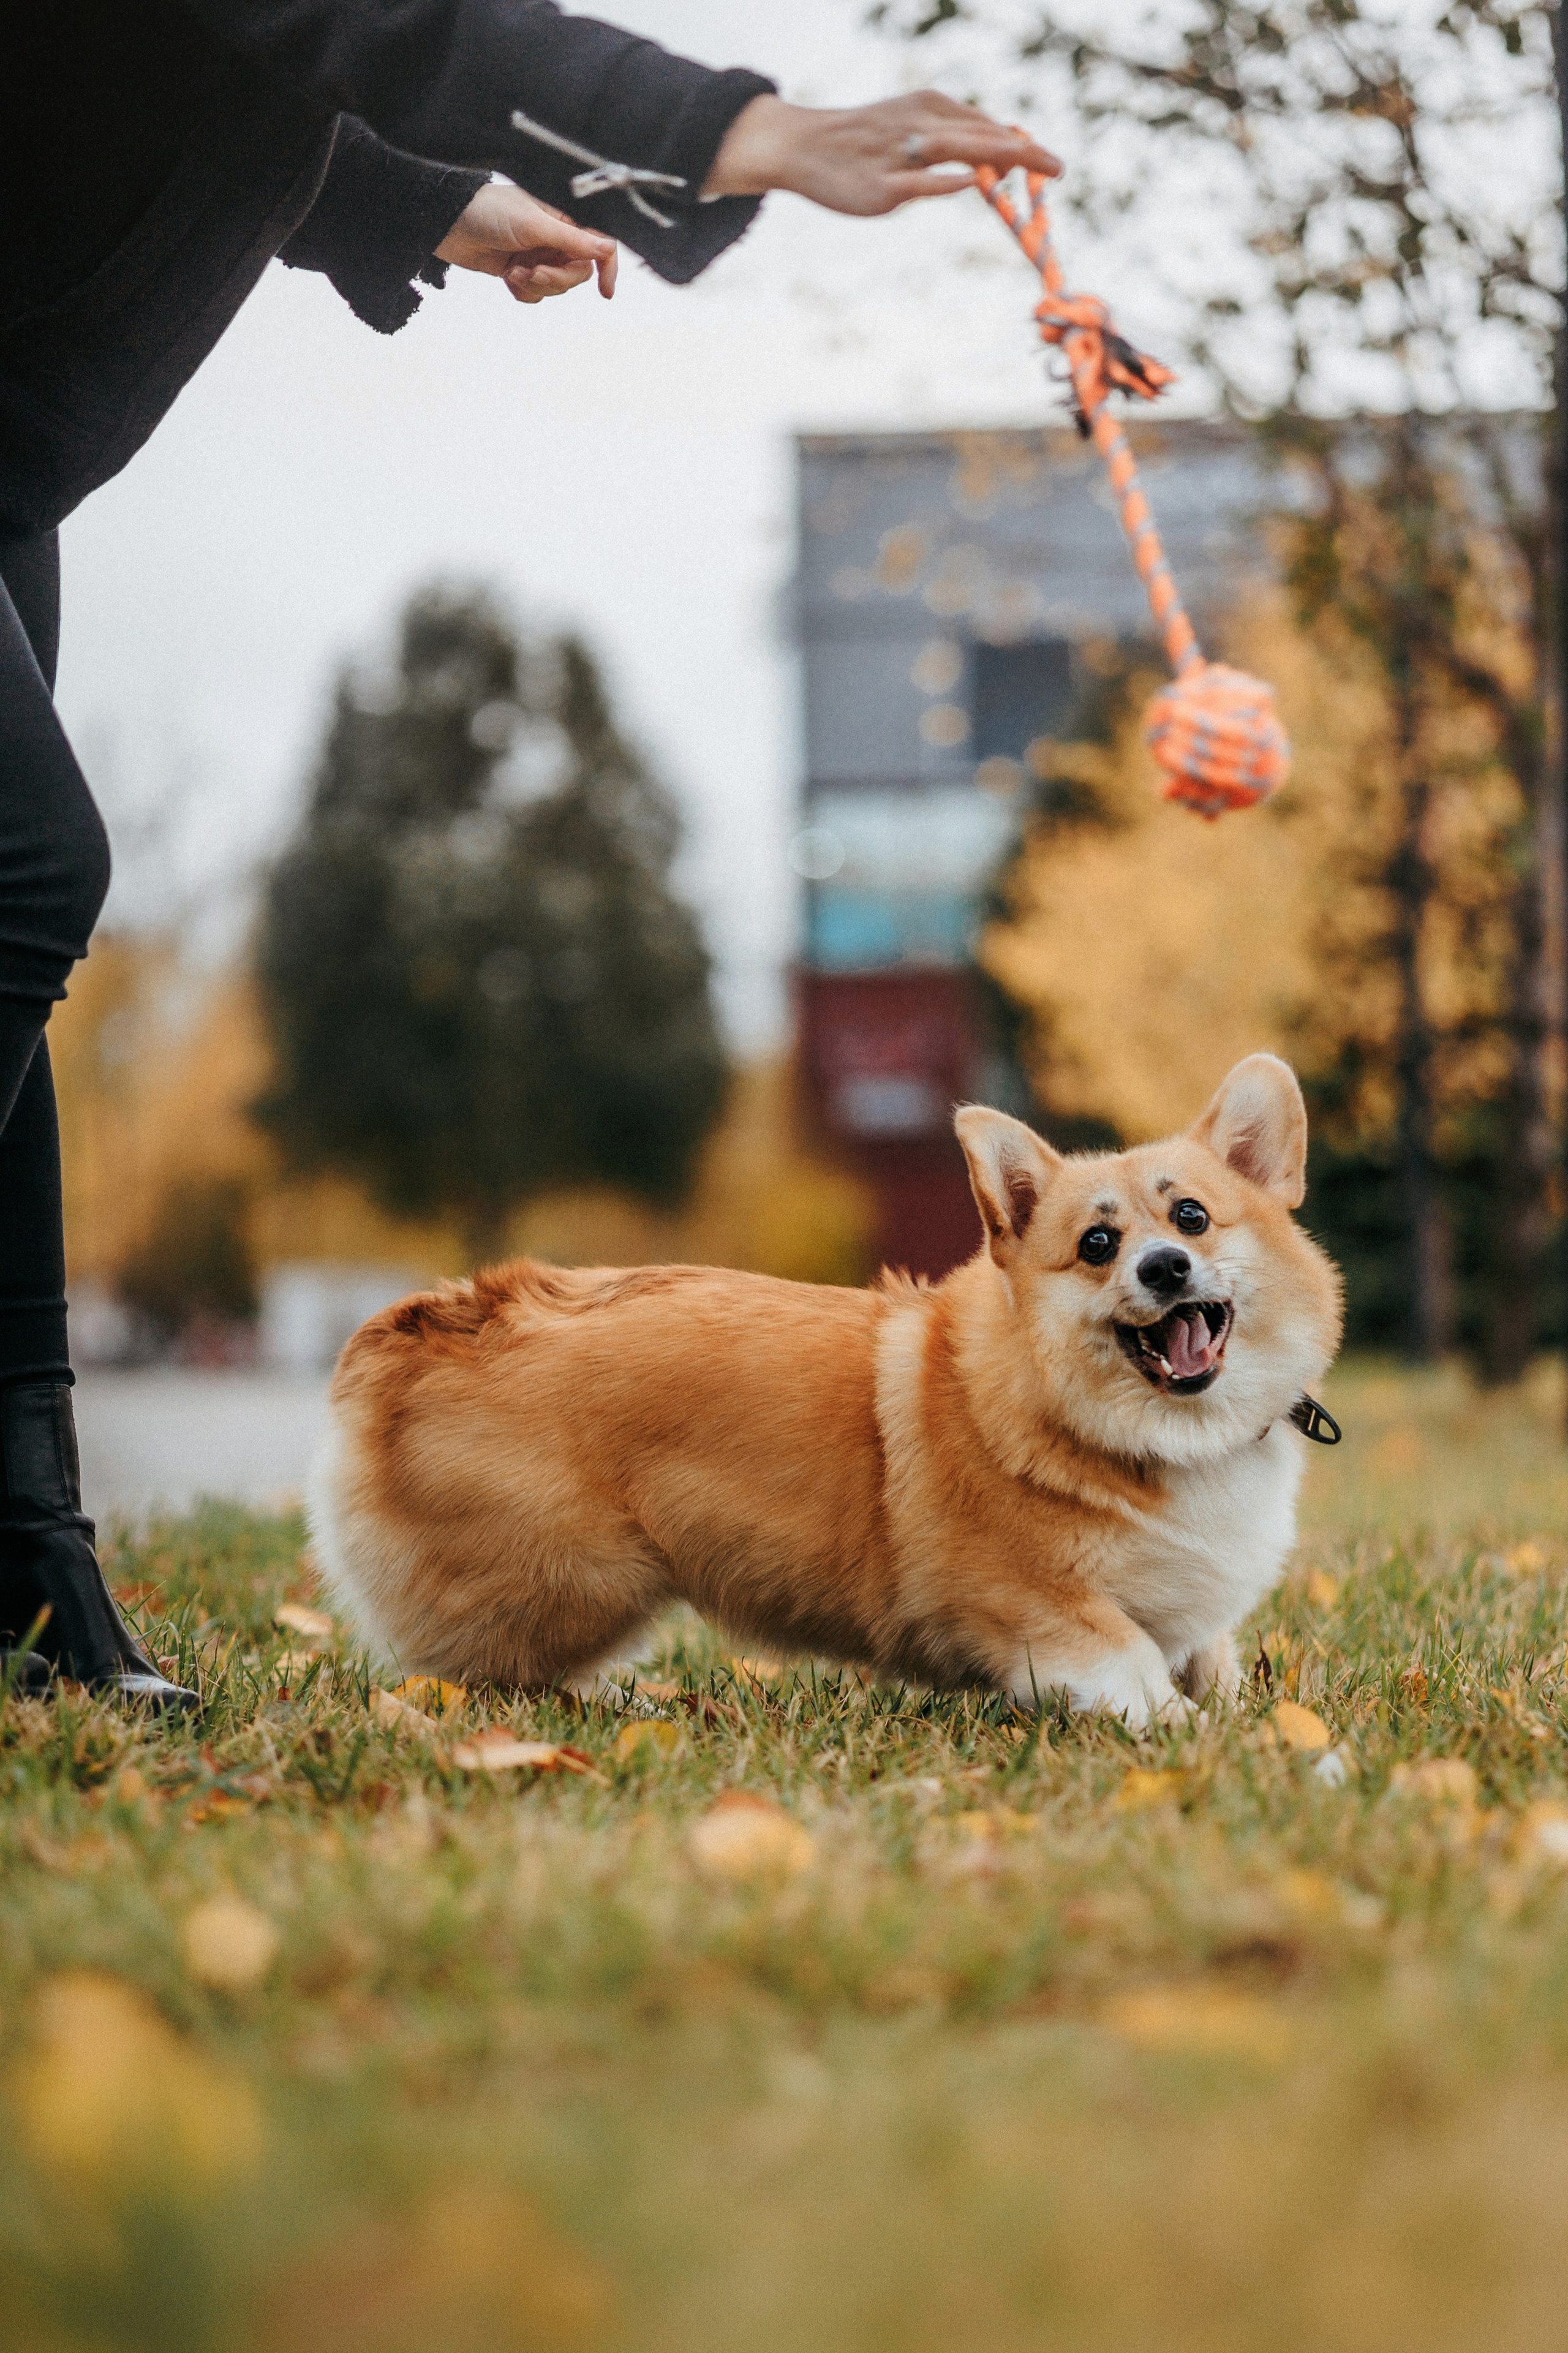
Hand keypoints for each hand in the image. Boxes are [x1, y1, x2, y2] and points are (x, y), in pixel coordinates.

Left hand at [436, 183, 617, 301]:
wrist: (449, 224)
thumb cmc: (489, 211)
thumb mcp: (534, 224)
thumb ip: (572, 240)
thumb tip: (608, 248)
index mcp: (563, 218)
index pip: (597, 245)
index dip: (606, 267)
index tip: (605, 291)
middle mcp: (554, 237)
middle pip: (577, 272)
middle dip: (557, 279)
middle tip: (535, 274)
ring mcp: (538, 255)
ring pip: (556, 287)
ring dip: (537, 286)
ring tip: (515, 272)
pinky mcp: (521, 271)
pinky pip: (536, 294)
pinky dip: (523, 291)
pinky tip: (508, 276)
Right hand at [702, 92, 1060, 214]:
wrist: (805, 146)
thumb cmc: (862, 143)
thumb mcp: (910, 133)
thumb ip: (949, 146)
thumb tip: (988, 164)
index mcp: (930, 109)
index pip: (985, 127)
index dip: (1020, 146)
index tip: (1051, 163)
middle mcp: (920, 125)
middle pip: (980, 136)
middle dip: (1024, 152)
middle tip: (1060, 168)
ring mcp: (900, 153)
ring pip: (956, 149)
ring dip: (996, 156)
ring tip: (1031, 165)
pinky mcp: (882, 185)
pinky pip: (919, 181)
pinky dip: (946, 180)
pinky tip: (973, 181)